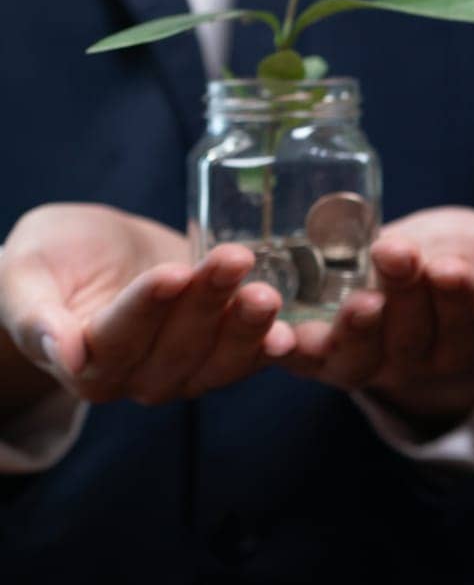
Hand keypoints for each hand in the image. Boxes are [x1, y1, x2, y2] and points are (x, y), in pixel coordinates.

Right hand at [0, 204, 292, 411]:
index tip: (173, 272)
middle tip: (233, 260)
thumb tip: (62, 354)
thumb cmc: (51, 258)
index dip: (147, 306)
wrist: (93, 251)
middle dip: (207, 303)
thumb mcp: (24, 273)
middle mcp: (135, 377)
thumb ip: (33, 315)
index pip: (119, 337)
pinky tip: (292, 332)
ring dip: (246, 327)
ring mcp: (183, 370)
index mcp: (85, 362)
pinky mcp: (220, 352)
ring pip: (218, 360)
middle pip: (177, 347)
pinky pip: (248, 360)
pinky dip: (270, 348)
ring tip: (266, 291)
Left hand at [285, 206, 473, 428]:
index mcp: (466, 338)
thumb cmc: (472, 254)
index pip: (463, 323)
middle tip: (397, 253)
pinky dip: (291, 349)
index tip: (450, 267)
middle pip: (410, 339)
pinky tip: (281, 332)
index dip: (454, 297)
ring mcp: (368, 362)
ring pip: (360, 357)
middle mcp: (417, 361)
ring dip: (355, 328)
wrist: (425, 254)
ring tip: (356, 298)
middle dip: (403, 295)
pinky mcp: (323, 355)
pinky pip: (306, 360)